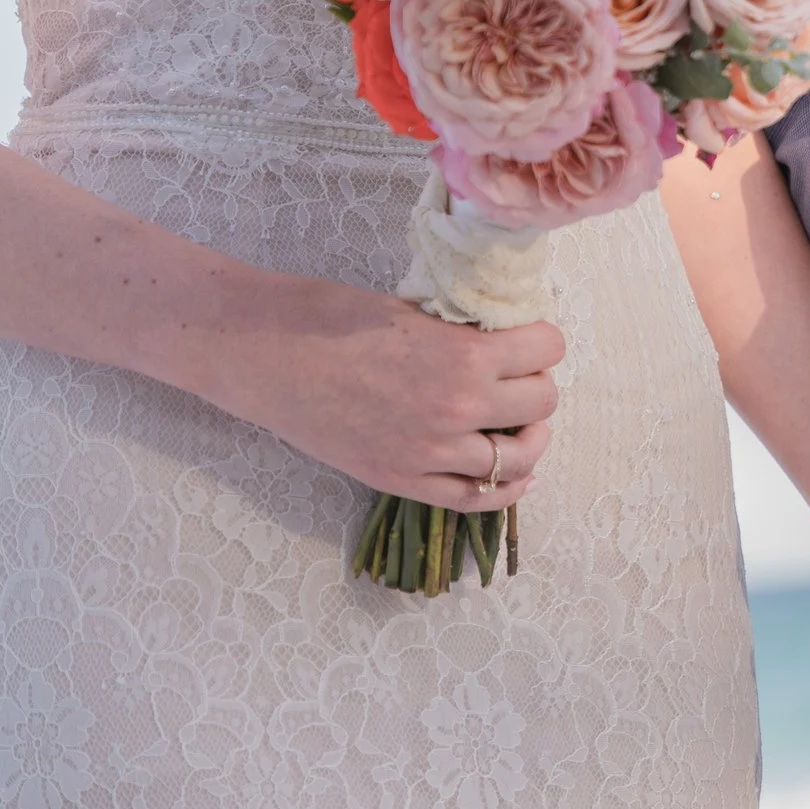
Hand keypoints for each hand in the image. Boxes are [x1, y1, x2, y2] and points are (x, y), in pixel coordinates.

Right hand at [191, 274, 563, 511]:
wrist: (264, 356)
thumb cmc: (328, 318)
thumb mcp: (411, 310)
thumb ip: (460, 333)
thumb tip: (499, 338)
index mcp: (463, 356)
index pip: (545, 349)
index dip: (542, 340)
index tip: (531, 339)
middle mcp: (459, 408)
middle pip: (542, 402)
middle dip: (536, 384)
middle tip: (520, 376)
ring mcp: (433, 454)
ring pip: (519, 457)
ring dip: (528, 437)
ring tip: (521, 425)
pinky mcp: (405, 482)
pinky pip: (478, 498)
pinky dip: (506, 487)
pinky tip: (514, 473)